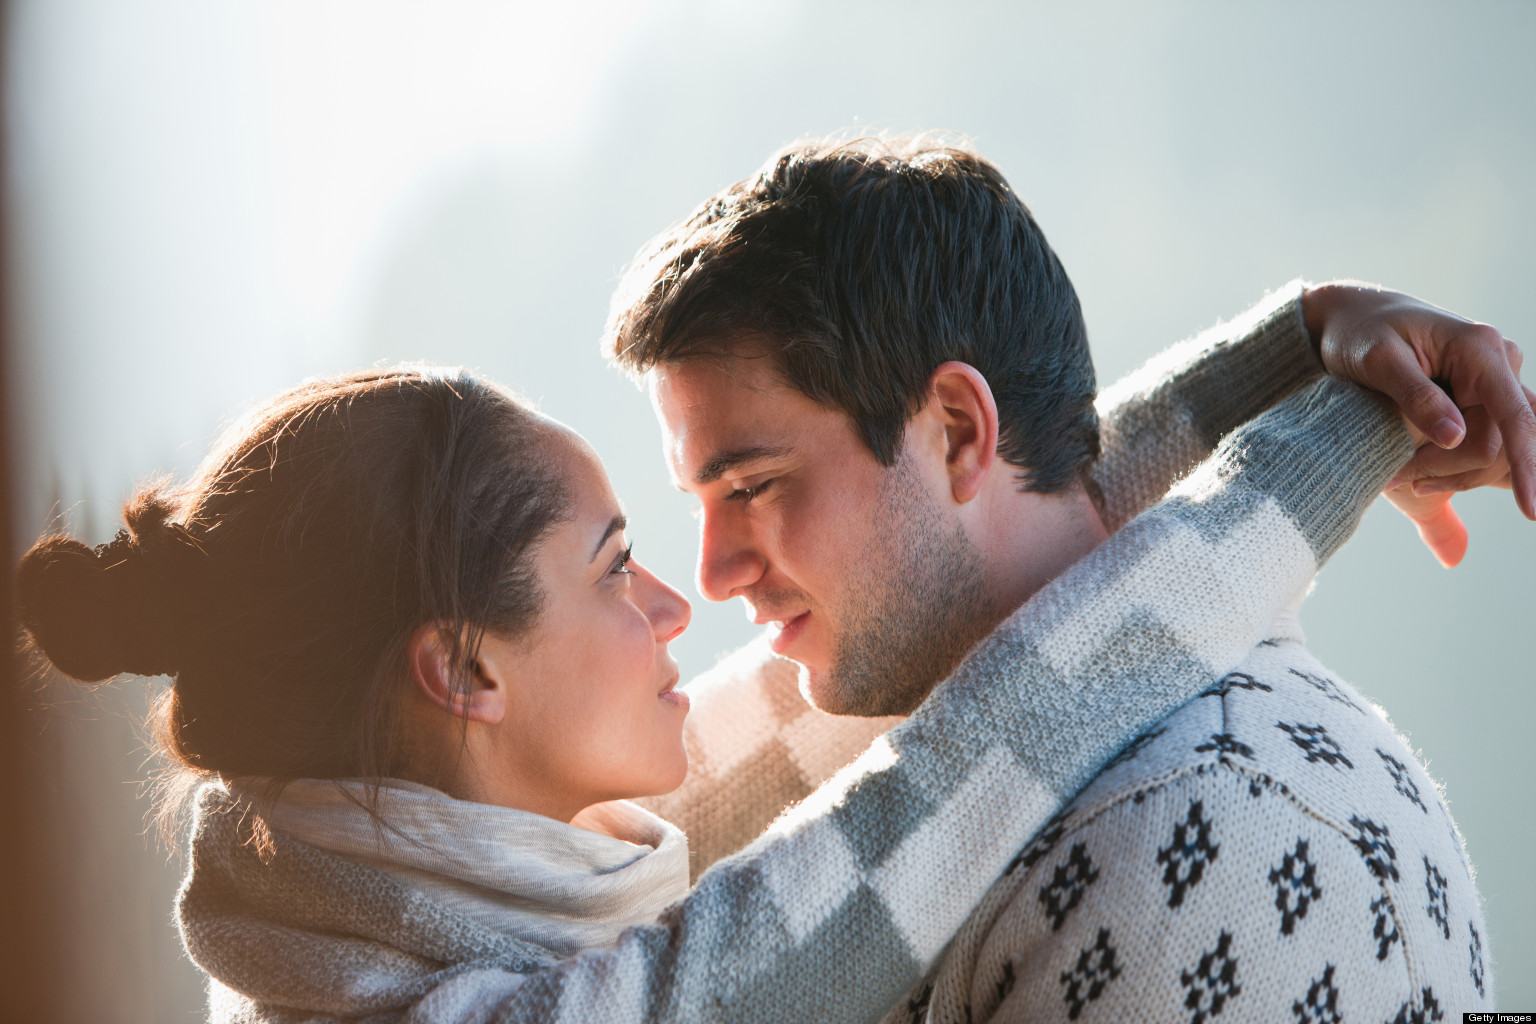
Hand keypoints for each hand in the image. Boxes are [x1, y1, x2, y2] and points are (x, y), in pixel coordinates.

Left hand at [1301, 282, 1534, 566]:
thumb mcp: (1377, 360)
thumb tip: (1456, 437)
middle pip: (1494, 444)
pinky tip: (1414, 471)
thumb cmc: (1359, 333)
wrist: (1354, 319)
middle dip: (1448, 471)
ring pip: (1489, 453)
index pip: (1513, 415)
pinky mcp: (1482, 401)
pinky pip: (1480, 447)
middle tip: (1390, 481)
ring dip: (1446, 473)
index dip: (1525, 464)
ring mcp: (1494, 384)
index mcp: (1480, 349)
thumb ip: (1415, 396)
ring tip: (1394, 476)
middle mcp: (1498, 365)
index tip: (1531, 510)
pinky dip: (1447, 465)